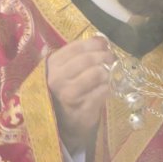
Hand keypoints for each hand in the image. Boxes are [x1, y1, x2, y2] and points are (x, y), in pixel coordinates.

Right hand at [46, 36, 113, 152]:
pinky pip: (102, 91)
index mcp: (51, 66)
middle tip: (111, 58)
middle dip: (104, 56)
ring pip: (96, 74)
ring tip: (108, 74)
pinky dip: (108, 88)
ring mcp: (69, 95)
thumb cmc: (65, 92)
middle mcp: (57, 79)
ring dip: (107, 72)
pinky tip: (106, 88)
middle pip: (87, 60)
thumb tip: (100, 38)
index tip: (104, 44)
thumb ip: (76, 55)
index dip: (94, 44)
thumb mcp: (63, 71)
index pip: (75, 47)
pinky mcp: (82, 109)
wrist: (64, 123)